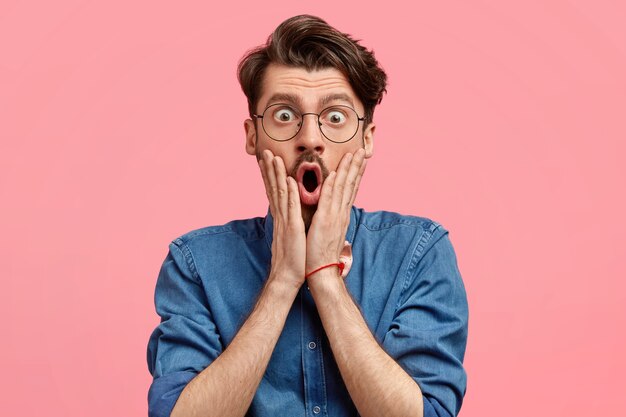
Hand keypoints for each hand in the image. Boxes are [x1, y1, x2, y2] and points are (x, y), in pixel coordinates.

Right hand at [259, 150, 306, 288]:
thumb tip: (285, 213)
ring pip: (280, 193)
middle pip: (273, 188)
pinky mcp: (292, 228)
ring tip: (272, 158)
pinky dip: (289, 193)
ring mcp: (285, 222)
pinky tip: (287, 180)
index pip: (274, 192)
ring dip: (276, 175)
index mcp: (281, 218)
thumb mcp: (287, 236)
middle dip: (269, 169)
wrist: (287, 277)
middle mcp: (280, 217)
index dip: (269, 176)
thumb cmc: (290, 259)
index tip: (266, 160)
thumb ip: (286, 222)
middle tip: (265, 152)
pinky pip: (290, 208)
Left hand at [305, 148, 366, 276]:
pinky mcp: (324, 222)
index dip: (356, 173)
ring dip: (348, 170)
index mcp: (341, 215)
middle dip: (356, 166)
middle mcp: (341, 213)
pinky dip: (333, 186)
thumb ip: (332, 219)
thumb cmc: (321, 254)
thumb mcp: (328, 232)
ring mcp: (334, 217)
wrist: (321, 272)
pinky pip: (329, 200)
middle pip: (351, 185)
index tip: (360, 160)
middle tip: (362, 150)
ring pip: (343, 188)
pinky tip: (336, 173)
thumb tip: (333, 211)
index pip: (350, 190)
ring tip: (353, 154)